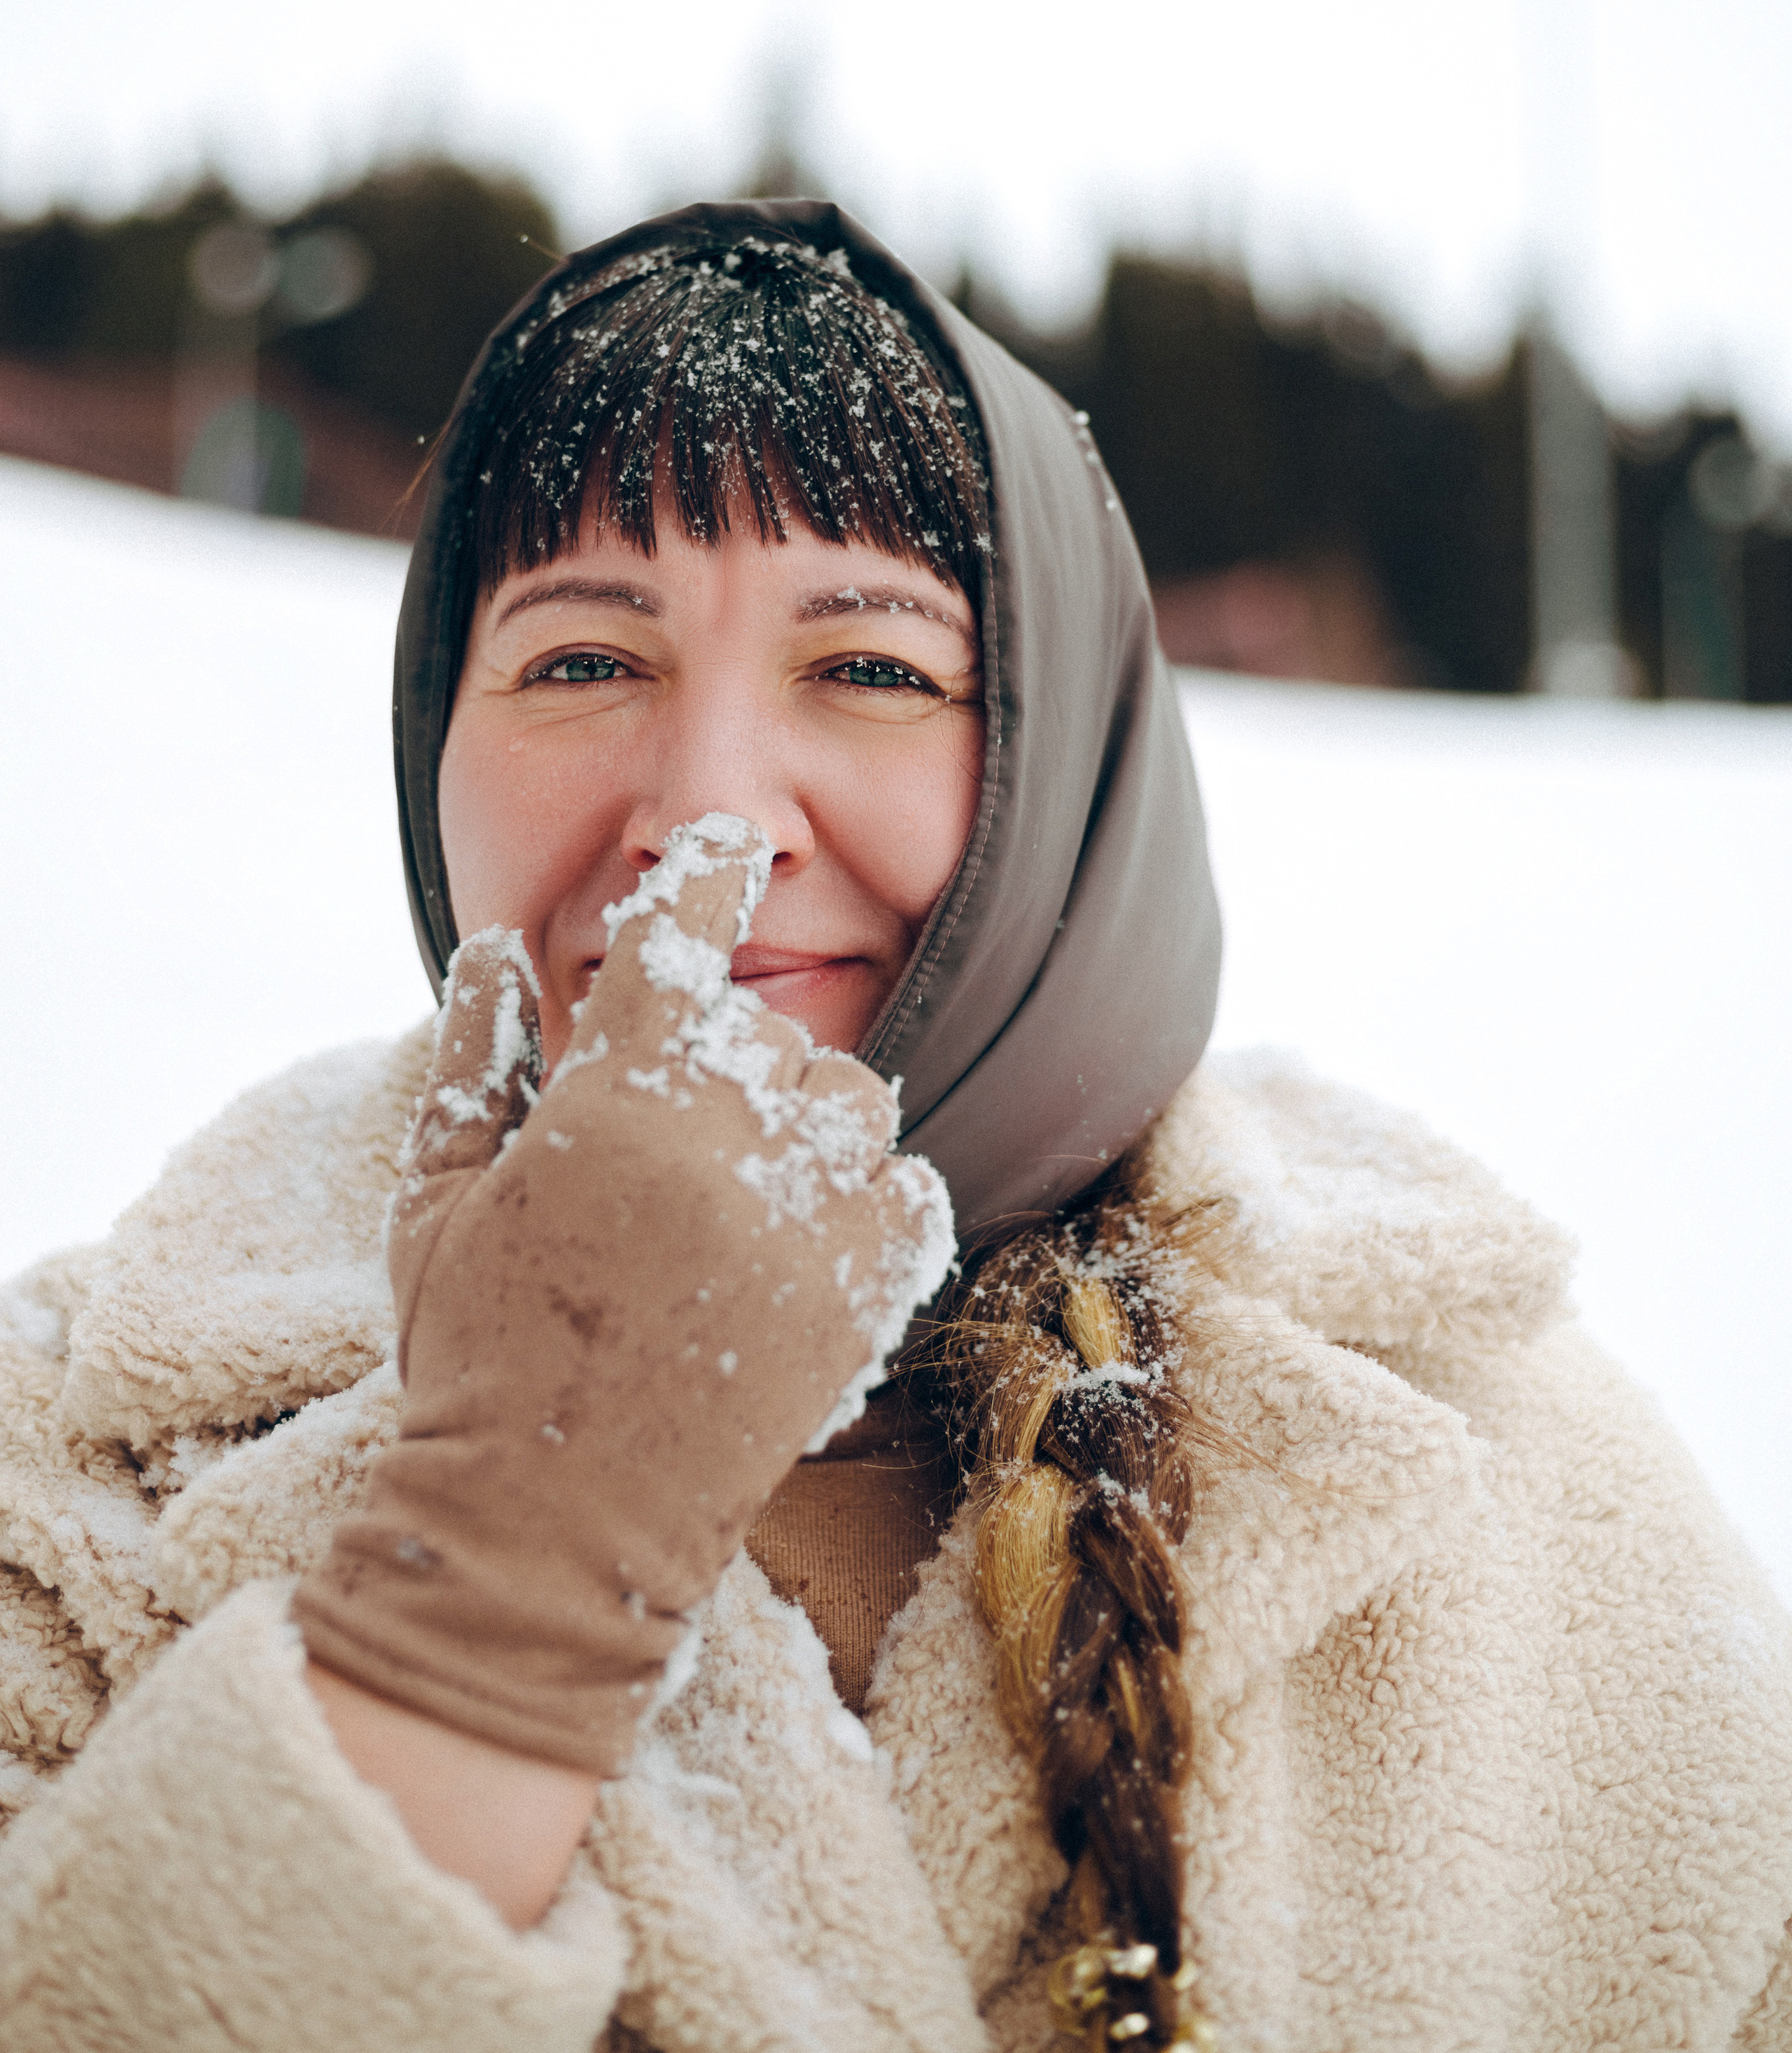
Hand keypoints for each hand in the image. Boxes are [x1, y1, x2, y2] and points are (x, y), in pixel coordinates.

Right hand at [295, 813, 953, 1773]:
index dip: (705, 868)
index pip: (680, 928)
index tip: (725, 846)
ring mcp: (807, 1215)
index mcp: (616, 1094)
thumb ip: (476, 1054)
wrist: (551, 1532)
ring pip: (853, 1101)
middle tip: (676, 1157)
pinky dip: (872, 1202)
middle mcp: (725, 1134)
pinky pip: (912, 1190)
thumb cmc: (478, 1355)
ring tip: (737, 1205)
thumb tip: (497, 943)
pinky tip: (806, 1245)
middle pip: (771, 1031)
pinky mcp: (866, 1294)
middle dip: (730, 1072)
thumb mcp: (439, 1196)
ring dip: (805, 1130)